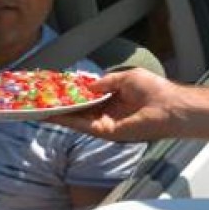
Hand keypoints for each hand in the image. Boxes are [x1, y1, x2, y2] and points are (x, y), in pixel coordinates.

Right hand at [53, 68, 187, 141]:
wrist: (169, 107)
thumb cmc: (154, 90)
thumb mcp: (126, 78)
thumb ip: (105, 82)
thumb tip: (87, 85)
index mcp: (114, 99)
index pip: (88, 97)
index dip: (73, 93)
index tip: (57, 88)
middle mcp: (108, 112)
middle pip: (79, 110)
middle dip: (61, 105)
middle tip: (41, 100)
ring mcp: (106, 123)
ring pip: (77, 119)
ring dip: (58, 114)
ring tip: (39, 108)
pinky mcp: (106, 131)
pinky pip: (83, 125)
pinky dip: (67, 120)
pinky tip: (53, 115)